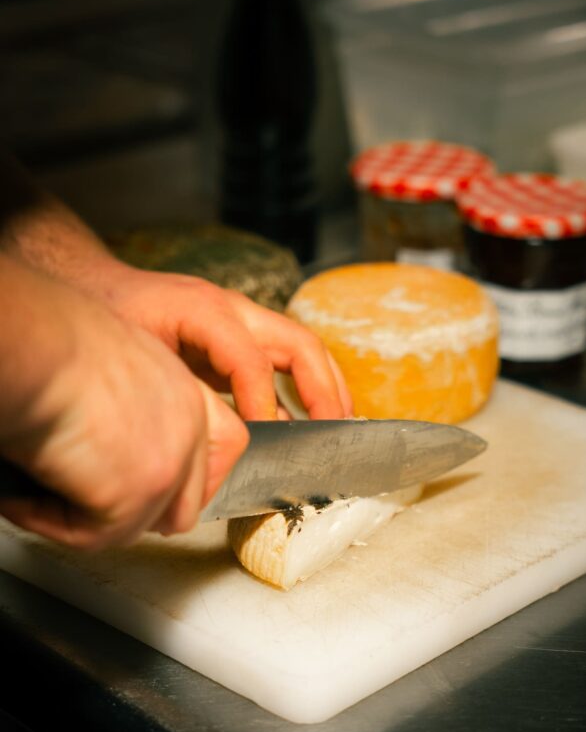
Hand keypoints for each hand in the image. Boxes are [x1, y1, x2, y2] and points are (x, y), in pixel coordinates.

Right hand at [0, 261, 247, 548]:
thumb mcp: (112, 366)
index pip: (219, 450)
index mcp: (185, 391)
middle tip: (80, 505)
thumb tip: (110, 448)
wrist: (36, 344)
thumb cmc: (49, 343)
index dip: (181, 483)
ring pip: (140, 526)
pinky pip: (95, 536)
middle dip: (136, 515)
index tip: (139, 491)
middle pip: (186, 504)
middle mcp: (190, 427)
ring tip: (39, 491)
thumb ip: (133, 408)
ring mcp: (171, 463)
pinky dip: (52, 523)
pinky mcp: (141, 491)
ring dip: (89, 521)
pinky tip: (23, 495)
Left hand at [93, 263, 353, 420]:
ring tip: (339, 429)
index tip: (262, 444)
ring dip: (327, 388)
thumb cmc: (111, 319)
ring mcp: (244, 320)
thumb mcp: (135, 354)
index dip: (262, 404)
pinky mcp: (243, 337)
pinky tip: (308, 425)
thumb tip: (217, 439)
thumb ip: (176, 390)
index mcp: (206, 311)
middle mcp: (234, 311)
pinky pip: (287, 361)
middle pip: (300, 344)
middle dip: (323, 391)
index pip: (251, 361)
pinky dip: (306, 389)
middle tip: (333, 434)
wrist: (99, 288)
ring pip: (304, 349)